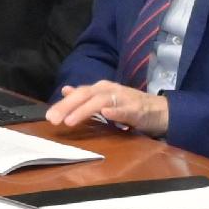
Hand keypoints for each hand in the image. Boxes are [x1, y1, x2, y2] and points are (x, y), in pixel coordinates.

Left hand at [46, 80, 168, 134]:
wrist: (160, 110)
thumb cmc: (130, 106)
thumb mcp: (105, 99)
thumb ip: (86, 97)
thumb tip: (66, 90)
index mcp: (101, 89)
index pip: (78, 94)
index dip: (62, 104)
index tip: (48, 116)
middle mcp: (109, 89)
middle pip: (85, 94)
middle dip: (67, 106)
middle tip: (53, 119)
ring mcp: (123, 98)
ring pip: (100, 101)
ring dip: (84, 110)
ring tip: (70, 120)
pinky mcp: (136, 109)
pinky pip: (124, 109)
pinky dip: (115, 111)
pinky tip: (106, 113)